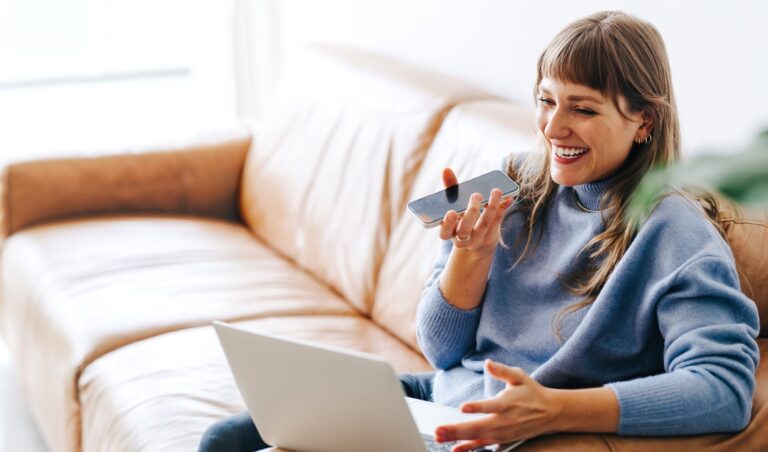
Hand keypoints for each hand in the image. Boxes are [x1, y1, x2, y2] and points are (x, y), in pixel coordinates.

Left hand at [434, 360, 561, 450]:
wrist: (550, 413)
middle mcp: (504, 421)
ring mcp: (502, 433)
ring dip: (457, 438)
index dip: (477, 407)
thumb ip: (502, 370)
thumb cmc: (531, 392)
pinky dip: (469, 448)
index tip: (463, 407)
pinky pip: (483, 445)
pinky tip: (455, 450)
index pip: (491, 406)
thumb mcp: (519, 376)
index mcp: (507, 403)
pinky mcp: (502, 439)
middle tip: (438, 430)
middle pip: (478, 426)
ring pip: (477, 437)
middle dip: (456, 429)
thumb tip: (488, 363)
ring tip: (440, 437)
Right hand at [439, 168, 513, 255]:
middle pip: (464, 230)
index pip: (444, 233)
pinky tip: (507, 198)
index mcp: (448, 232)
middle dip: (471, 212)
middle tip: (476, 195)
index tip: (452, 212)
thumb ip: (450, 188)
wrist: (477, 239)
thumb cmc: (462, 217)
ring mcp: (476, 241)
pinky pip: (496, 224)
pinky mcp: (490, 238)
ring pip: (483, 225)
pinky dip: (501, 209)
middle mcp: (460, 240)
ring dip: (491, 207)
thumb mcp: (454, 204)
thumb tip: (446, 170)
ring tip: (496, 191)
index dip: (447, 224)